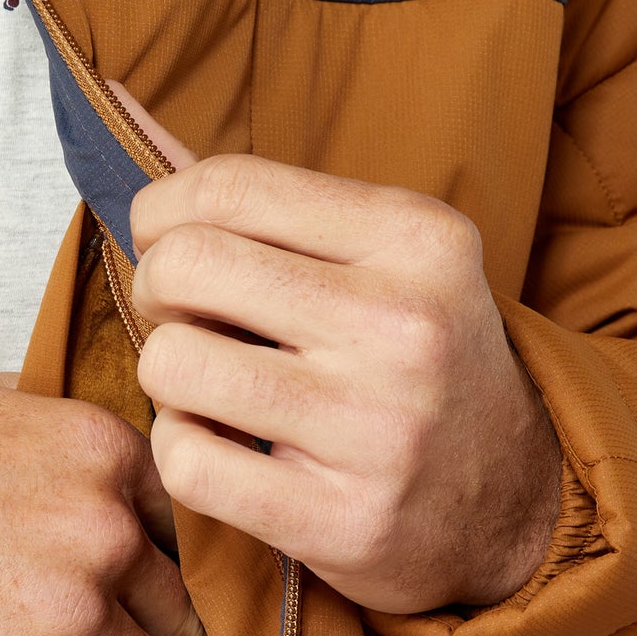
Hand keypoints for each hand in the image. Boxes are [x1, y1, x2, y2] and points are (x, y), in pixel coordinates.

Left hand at [114, 86, 561, 613]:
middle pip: (181, 267)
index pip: (223, 184)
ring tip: (212, 392)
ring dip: (168, 381)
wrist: (508, 500)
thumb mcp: (378, 258)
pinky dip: (180, 453)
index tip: (171, 248)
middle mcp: (402, 325)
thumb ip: (261, 199)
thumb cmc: (412, 362)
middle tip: (188, 322)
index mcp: (413, 237)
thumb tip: (127, 117)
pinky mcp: (338, 518)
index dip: (160, 216)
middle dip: (157, 294)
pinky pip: (184, 461)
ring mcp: (374, 428)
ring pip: (170, 365)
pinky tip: (222, 450)